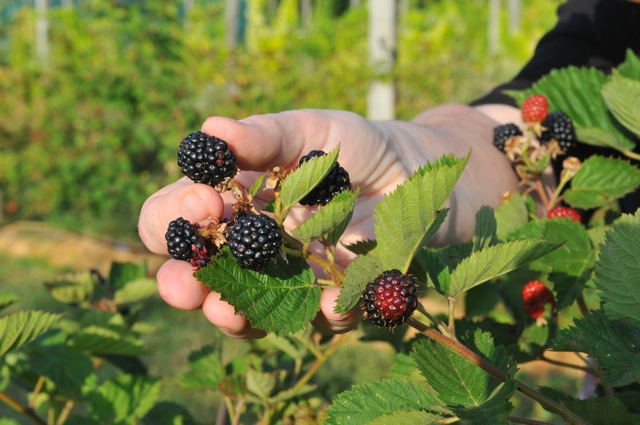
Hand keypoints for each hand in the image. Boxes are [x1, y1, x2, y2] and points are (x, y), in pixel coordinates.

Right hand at [138, 104, 518, 338]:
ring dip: (233, 314)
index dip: (176, 216)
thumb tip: (212, 128)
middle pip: (196, 274)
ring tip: (229, 312)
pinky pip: (317, 316)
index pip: (175, 214)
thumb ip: (267, 134)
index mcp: (231, 201)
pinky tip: (329, 303)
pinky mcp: (330, 297)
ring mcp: (287, 277)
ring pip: (244, 309)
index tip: (206, 204)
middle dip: (183, 283)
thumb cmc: (353, 145)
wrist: (415, 171)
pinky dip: (320, 312)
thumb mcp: (313, 129)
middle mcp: (249, 245)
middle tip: (187, 286)